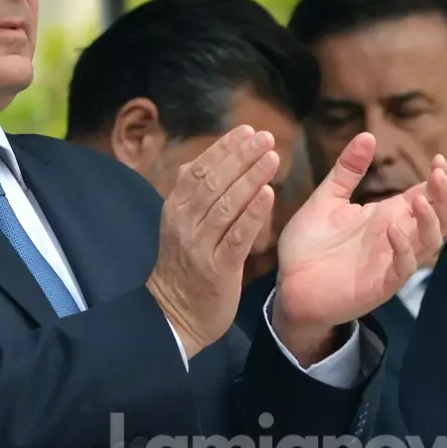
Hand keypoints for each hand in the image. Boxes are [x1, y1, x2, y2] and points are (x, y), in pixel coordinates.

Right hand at [146, 125, 278, 357]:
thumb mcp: (180, 227)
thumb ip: (191, 196)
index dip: (224, 148)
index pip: (198, 169)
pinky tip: (268, 195)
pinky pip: (237, 237)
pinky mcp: (218, 269)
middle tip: (265, 137)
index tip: (247, 130)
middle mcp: (185, 223)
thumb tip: (200, 161)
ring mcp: (200, 246)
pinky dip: (252, 214)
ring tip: (272, 157)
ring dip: (251, 177)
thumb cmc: (184, 268)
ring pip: (226, 204)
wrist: (174, 316)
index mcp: (175, 209)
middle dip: (241, 156)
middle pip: (214, 182)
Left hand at [275, 135, 446, 331]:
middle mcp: (397, 237)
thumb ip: (347, 170)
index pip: (427, 195)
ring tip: (420, 201)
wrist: (288, 285)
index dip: (439, 179)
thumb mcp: (327, 199)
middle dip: (446, 196)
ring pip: (430, 242)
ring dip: (431, 220)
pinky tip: (392, 229)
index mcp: (387, 215)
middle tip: (440, 175)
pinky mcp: (379, 284)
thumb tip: (368, 135)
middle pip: (441, 217)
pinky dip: (403, 249)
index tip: (438, 159)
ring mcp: (391, 261)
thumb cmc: (308, 245)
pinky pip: (403, 268)